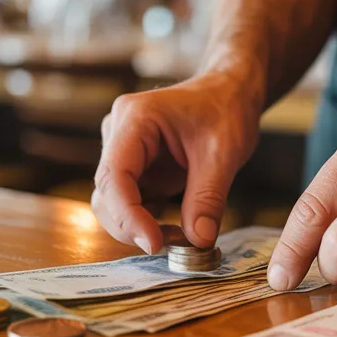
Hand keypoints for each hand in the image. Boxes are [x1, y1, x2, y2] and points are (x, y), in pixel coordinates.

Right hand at [92, 72, 259, 252]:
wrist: (230, 93)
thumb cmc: (226, 109)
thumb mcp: (225, 153)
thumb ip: (208, 198)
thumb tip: (198, 240)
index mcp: (135, 118)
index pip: (115, 175)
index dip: (128, 215)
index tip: (153, 243)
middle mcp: (119, 133)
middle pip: (107, 193)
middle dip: (135, 226)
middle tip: (178, 243)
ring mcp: (123, 151)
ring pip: (113, 203)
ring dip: (141, 227)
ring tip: (183, 236)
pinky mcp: (135, 168)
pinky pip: (130, 203)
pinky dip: (149, 221)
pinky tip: (179, 224)